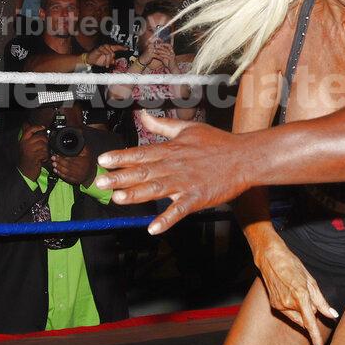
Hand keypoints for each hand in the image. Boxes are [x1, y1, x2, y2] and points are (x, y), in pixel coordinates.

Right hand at [19, 126, 49, 178]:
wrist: (25, 172)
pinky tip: (41, 159)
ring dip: (45, 151)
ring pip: (43, 145)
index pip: (29, 130)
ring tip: (41, 155)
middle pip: (40, 137)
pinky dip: (45, 157)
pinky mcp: (34, 157)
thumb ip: (28, 136)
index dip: (37, 127)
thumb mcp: (25, 146)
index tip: (43, 127)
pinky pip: (44, 153)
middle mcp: (25, 144)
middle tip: (42, 148)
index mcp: (22, 141)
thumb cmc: (27, 159)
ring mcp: (29, 150)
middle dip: (45, 142)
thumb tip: (27, 124)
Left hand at [50, 145, 94, 186]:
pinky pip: (66, 178)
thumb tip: (77, 137)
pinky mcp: (75, 180)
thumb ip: (81, 146)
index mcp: (84, 162)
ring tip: (53, 164)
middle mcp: (81, 169)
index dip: (62, 157)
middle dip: (59, 162)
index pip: (71, 159)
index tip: (56, 154)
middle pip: (67, 165)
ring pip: (66, 172)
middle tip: (53, 158)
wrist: (92, 173)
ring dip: (58, 167)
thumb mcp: (87, 152)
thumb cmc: (88, 161)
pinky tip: (56, 170)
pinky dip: (60, 174)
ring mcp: (78, 176)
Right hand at [86, 44, 125, 67]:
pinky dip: (106, 59)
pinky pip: (105, 52)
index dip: (122, 47)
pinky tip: (105, 63)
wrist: (90, 60)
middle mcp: (107, 47)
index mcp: (109, 49)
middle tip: (109, 64)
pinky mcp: (100, 48)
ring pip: (110, 53)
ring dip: (108, 60)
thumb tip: (115, 61)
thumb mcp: (106, 62)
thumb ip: (111, 61)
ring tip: (106, 64)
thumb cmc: (98, 60)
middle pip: (113, 52)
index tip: (127, 48)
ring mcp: (103, 47)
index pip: (117, 47)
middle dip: (112, 59)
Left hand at [96, 113, 253, 232]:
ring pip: (157, 189)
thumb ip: (163, 124)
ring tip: (118, 198)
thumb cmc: (217, 143)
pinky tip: (153, 227)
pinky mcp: (197, 197)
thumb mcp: (189, 128)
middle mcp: (175, 165)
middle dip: (120, 177)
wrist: (244, 158)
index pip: (141, 152)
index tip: (103, 160)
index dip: (121, 157)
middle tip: (100, 183)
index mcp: (171, 150)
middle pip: (143, 172)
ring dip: (137, 194)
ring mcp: (186, 182)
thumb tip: (143, 116)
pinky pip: (179, 210)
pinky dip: (167, 219)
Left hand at [150, 40, 174, 70]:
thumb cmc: (169, 64)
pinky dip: (162, 55)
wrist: (173, 69)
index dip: (164, 44)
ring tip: (155, 50)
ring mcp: (172, 55)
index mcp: (171, 52)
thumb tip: (156, 53)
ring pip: (166, 51)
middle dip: (161, 46)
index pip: (169, 45)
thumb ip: (161, 56)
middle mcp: (172, 53)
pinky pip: (166, 56)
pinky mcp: (172, 59)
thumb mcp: (164, 59)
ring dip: (160, 51)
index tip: (158, 44)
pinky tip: (158, 55)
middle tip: (155, 46)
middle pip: (166, 47)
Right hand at [255, 243, 337, 344]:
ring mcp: (279, 306)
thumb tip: (332, 315)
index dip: (315, 337)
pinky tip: (288, 292)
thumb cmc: (293, 266)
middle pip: (306, 318)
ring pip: (297, 317)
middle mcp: (288, 303)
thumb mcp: (311, 281)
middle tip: (306, 293)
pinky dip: (292, 307)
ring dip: (301, 310)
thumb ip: (321, 301)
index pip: (310, 322)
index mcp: (301, 296)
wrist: (271, 259)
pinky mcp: (274, 306)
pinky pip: (289, 313)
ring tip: (295, 290)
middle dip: (310, 311)